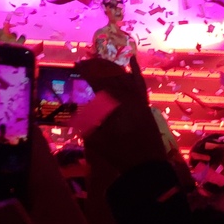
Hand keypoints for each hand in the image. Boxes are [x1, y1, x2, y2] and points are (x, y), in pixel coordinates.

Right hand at [75, 57, 165, 175]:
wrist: (146, 163)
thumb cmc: (119, 152)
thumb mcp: (96, 139)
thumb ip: (86, 121)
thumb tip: (77, 110)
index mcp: (113, 102)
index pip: (98, 79)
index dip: (86, 70)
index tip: (77, 65)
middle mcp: (127, 95)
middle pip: (110, 74)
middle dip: (97, 65)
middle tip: (85, 62)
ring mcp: (138, 97)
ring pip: (124, 75)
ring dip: (111, 66)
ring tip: (100, 62)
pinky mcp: (144, 102)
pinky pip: (140, 82)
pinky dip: (135, 70)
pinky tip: (131, 60)